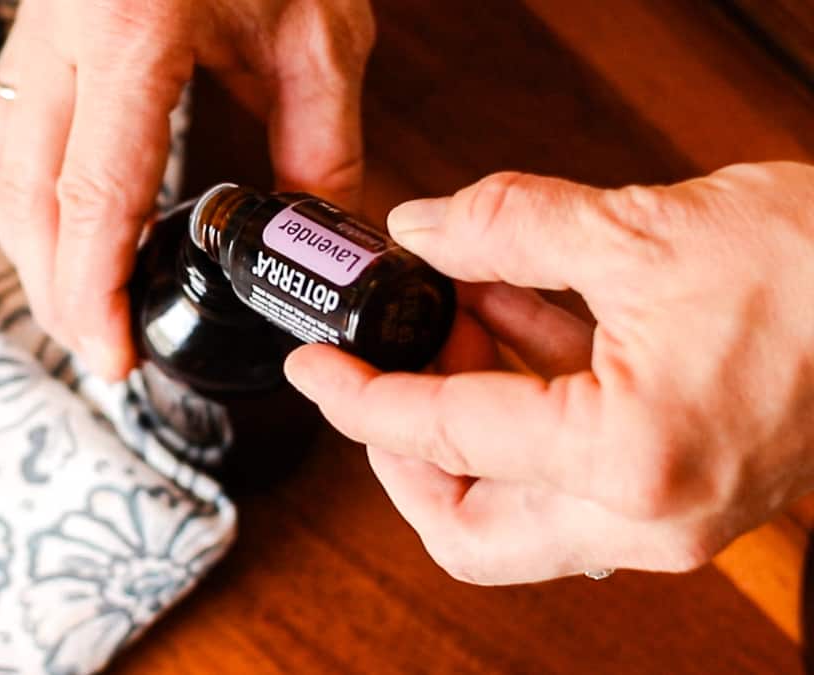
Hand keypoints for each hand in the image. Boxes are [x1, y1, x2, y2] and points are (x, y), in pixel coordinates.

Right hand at [0, 0, 374, 378]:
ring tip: (75, 305)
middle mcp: (62, 32)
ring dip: (28, 247)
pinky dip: (21, 196)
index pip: (95, 192)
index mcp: (132, 31)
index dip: (93, 290)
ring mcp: (37, 26)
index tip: (112, 354)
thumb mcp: (315, 27)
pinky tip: (53, 229)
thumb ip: (319, 138)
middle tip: (98, 348)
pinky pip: (1, 125)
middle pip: (25, 192)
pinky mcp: (36, 27)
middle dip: (53, 288)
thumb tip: (316, 228)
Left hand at [285, 162, 813, 583]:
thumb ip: (505, 227)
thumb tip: (421, 230)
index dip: (361, 398)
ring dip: (466, 423)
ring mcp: (667, 518)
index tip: (319, 369)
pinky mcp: (679, 493)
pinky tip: (510, 325)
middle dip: (406, 451)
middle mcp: (648, 517)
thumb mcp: (636, 228)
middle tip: (384, 372)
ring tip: (453, 324)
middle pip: (468, 527)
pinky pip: (566, 478)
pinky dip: (524, 411)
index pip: (447, 436)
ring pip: (513, 514)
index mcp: (628, 459)